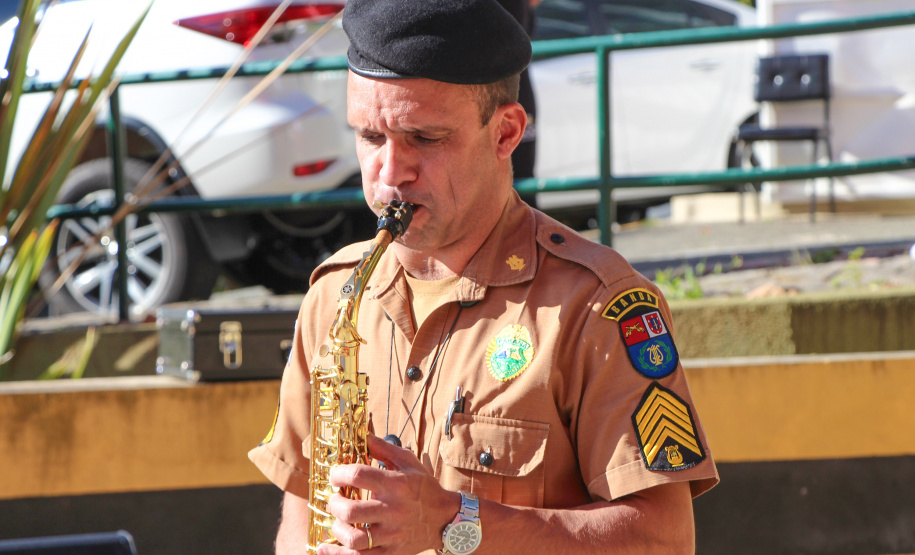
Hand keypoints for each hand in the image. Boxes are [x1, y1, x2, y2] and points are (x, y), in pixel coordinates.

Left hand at [317, 434, 460, 553]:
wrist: (446, 518)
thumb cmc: (424, 487)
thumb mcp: (408, 462)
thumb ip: (384, 448)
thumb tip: (362, 435)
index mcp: (396, 485)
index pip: (358, 475)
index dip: (339, 474)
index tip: (335, 476)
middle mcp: (393, 510)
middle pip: (351, 511)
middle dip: (335, 504)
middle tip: (335, 500)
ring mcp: (392, 534)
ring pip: (355, 539)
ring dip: (338, 530)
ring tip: (338, 521)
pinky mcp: (392, 552)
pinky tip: (325, 548)